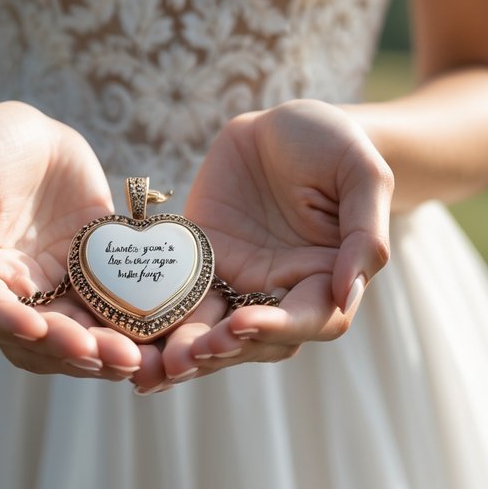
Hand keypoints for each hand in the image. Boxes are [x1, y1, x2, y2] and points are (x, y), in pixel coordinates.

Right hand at [0, 102, 154, 380]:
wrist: (30, 132)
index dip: (10, 324)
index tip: (37, 327)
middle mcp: (16, 294)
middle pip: (38, 340)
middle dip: (68, 349)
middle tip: (103, 354)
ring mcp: (58, 290)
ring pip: (79, 336)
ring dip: (104, 352)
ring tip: (134, 358)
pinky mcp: (97, 278)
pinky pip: (116, 310)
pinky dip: (134, 328)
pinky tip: (158, 339)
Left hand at [154, 100, 393, 382]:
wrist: (281, 122)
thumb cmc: (334, 144)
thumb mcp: (363, 174)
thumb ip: (364, 235)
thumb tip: (349, 295)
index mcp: (327, 278)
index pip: (312, 320)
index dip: (278, 327)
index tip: (242, 322)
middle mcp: (282, 291)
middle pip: (256, 341)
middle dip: (221, 351)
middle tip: (185, 355)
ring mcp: (238, 282)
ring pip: (211, 332)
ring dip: (183, 353)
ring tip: (152, 367)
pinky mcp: (199, 265)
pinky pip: (176, 300)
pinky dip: (153, 325)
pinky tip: (123, 341)